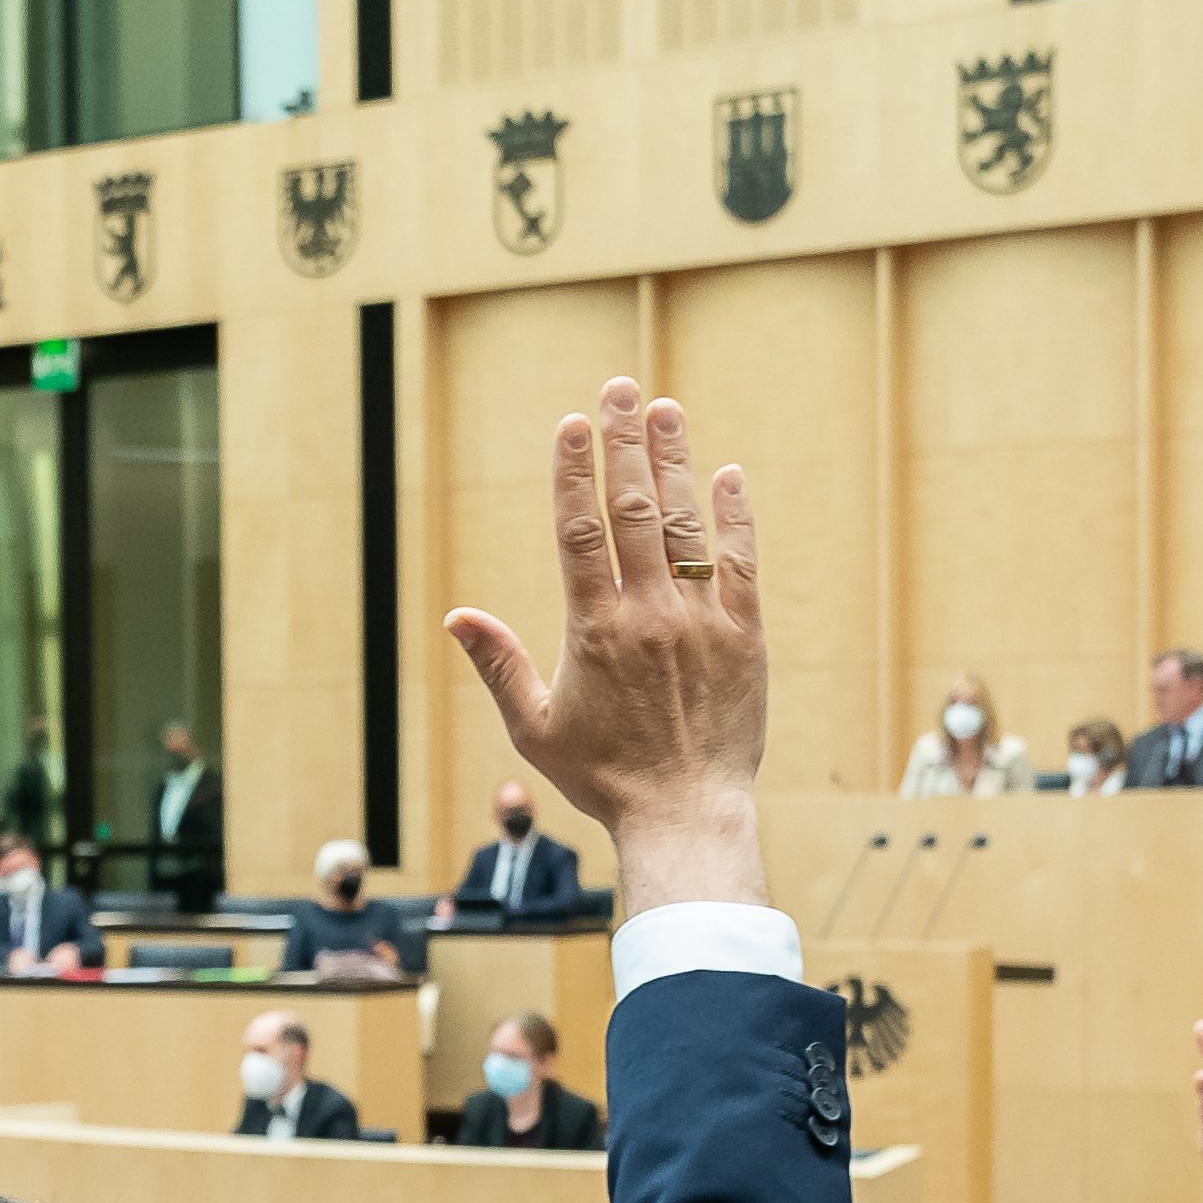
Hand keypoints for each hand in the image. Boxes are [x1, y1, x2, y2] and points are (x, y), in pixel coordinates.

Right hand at [444, 380, 765, 916]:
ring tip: (666, 410)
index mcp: (593, 629)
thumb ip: (498, 665)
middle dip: (624, 443)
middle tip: (620, 389)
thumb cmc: (605, 778)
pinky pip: (741, 564)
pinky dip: (734, 517)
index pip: (579, 531)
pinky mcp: (745, 636)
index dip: (573, 472)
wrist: (685, 813)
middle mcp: (648, 613)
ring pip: (685, 524)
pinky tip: (726, 476)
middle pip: (632, 509)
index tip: (571, 424)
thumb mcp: (536, 727)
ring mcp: (700, 621)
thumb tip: (457, 616)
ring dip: (674, 462)